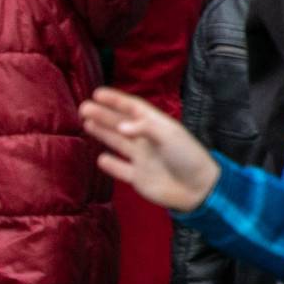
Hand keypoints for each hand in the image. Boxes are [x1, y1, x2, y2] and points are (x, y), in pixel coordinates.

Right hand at [80, 87, 219, 212]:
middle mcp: (147, 140)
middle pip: (121, 124)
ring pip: (117, 142)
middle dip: (103, 114)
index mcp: (157, 125)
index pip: (133, 108)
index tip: (98, 93)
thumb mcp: (169, 135)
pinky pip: (120, 169)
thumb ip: (144, 128)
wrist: (198, 189)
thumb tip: (120, 126)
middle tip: (84, 107)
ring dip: (102, 133)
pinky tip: (100, 158)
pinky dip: (110, 164)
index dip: (116, 100)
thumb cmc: (188, 157)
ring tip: (86, 122)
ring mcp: (142, 159)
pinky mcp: (138, 178)